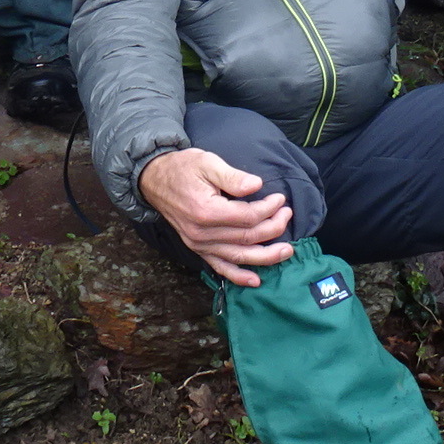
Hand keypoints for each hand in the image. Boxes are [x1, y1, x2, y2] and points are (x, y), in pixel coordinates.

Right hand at [138, 147, 293, 285]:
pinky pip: (220, 268)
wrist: (154, 180)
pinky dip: (238, 277)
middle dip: (273, 228)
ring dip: (265, 256)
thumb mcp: (207, 162)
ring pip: (239, 257)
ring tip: (286, 251)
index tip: (280, 198)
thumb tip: (257, 185)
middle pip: (247, 237)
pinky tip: (255, 280)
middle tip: (288, 215)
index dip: (268, 208)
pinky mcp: (197, 249)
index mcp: (206, 211)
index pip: (248, 216)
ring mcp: (199, 244)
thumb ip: (232, 177)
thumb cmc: (182, 168)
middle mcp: (202, 233)